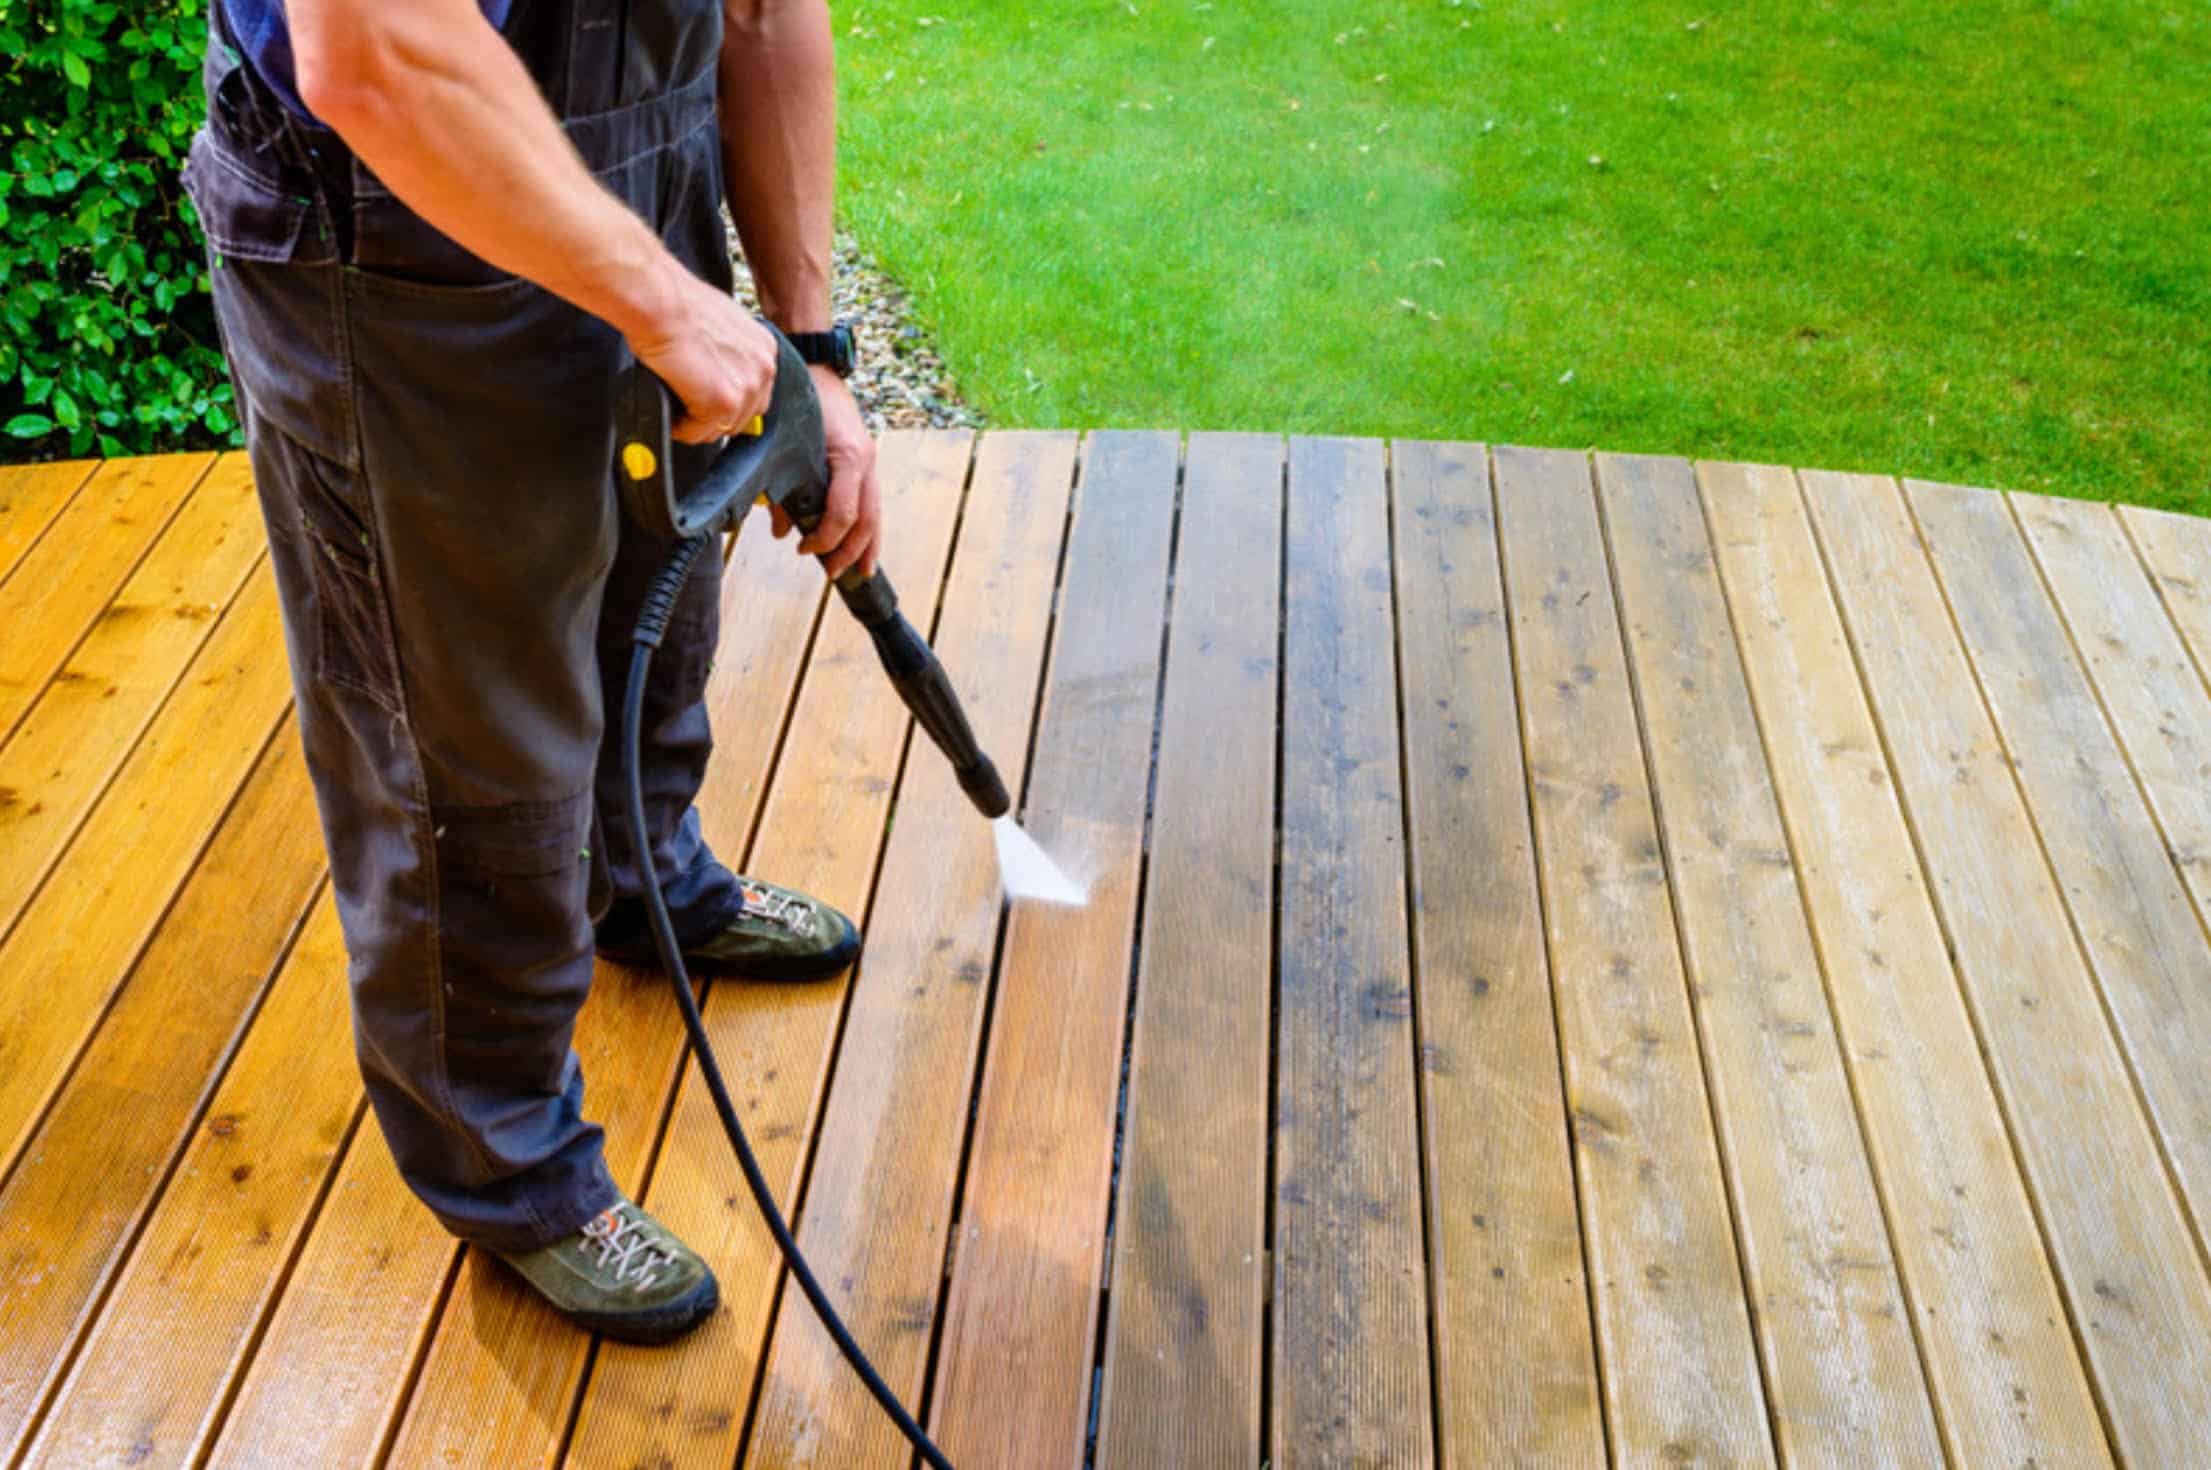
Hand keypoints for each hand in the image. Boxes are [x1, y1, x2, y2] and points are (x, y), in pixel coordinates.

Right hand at [622, 266, 778, 445]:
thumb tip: (717, 370)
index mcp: (764, 349)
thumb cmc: (679, 306)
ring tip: (677, 405)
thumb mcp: (720, 327)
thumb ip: (729, 353)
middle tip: (688, 406)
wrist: (662, 304)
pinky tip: (671, 408)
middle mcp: (763, 369)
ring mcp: (746, 388)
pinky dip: (681, 428)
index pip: (755, 395)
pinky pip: (698, 433)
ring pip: (721, 428)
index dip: (727, 401)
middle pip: (742, 416)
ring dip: (697, 423)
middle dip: (713, 416)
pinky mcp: (723, 403)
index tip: (707, 399)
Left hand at [770, 365, 880, 579]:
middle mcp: (866, 461)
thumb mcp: (786, 445)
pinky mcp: (867, 460)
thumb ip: (781, 488)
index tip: (804, 550)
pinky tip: (864, 546)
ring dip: (867, 546)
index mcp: (849, 458)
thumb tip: (780, 530)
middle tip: (832, 573)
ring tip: (859, 570)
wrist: (817, 367)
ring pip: (875, 514)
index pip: (842, 514)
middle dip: (851, 552)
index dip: (824, 539)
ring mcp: (870, 461)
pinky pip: (871, 502)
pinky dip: (868, 528)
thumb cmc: (799, 402)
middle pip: (867, 521)